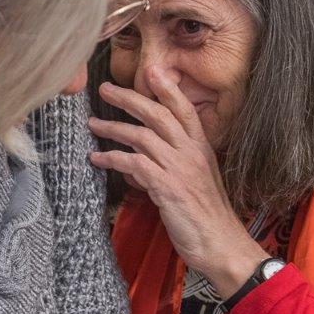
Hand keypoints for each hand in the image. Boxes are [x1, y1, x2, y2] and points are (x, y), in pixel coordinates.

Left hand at [88, 69, 266, 297]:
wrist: (221, 244)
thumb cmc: (206, 216)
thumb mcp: (195, 182)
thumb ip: (172, 164)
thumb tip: (141, 159)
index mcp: (201, 148)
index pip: (183, 109)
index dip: (167, 88)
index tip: (150, 69)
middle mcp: (191, 153)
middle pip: (157, 114)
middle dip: (128, 98)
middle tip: (105, 88)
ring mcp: (179, 168)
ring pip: (141, 136)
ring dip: (112, 127)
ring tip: (92, 124)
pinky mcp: (167, 187)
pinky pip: (133, 164)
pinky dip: (112, 159)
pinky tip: (97, 159)